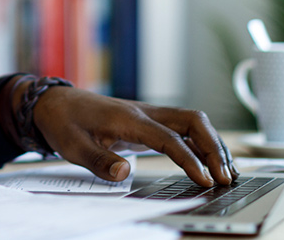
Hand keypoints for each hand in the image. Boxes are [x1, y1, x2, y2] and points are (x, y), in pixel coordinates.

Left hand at [31, 87, 236, 186]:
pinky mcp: (149, 122)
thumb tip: (125, 173)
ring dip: (213, 144)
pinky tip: (211, 161)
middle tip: (226, 177)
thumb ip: (98, 160)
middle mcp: (145, 112)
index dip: (190, 158)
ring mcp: (149, 115)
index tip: (205, 179)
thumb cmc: (64, 122)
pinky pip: (183, 128)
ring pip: (192, 122)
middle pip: (192, 121)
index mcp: (129, 118)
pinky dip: (202, 142)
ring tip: (228, 172)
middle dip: (214, 147)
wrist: (55, 103)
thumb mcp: (73, 145)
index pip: (169, 138)